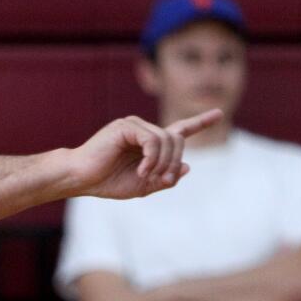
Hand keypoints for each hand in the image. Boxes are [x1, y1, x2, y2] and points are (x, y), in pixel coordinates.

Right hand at [66, 109, 222, 199]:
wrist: (81, 178)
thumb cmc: (106, 182)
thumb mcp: (142, 186)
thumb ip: (165, 178)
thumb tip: (187, 167)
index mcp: (149, 143)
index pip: (179, 130)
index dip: (200, 122)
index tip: (219, 113)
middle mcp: (144, 130)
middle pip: (177, 139)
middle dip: (175, 162)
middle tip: (163, 180)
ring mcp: (135, 125)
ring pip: (167, 140)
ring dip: (163, 163)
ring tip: (147, 176)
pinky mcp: (126, 126)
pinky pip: (153, 140)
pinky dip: (152, 158)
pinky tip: (141, 170)